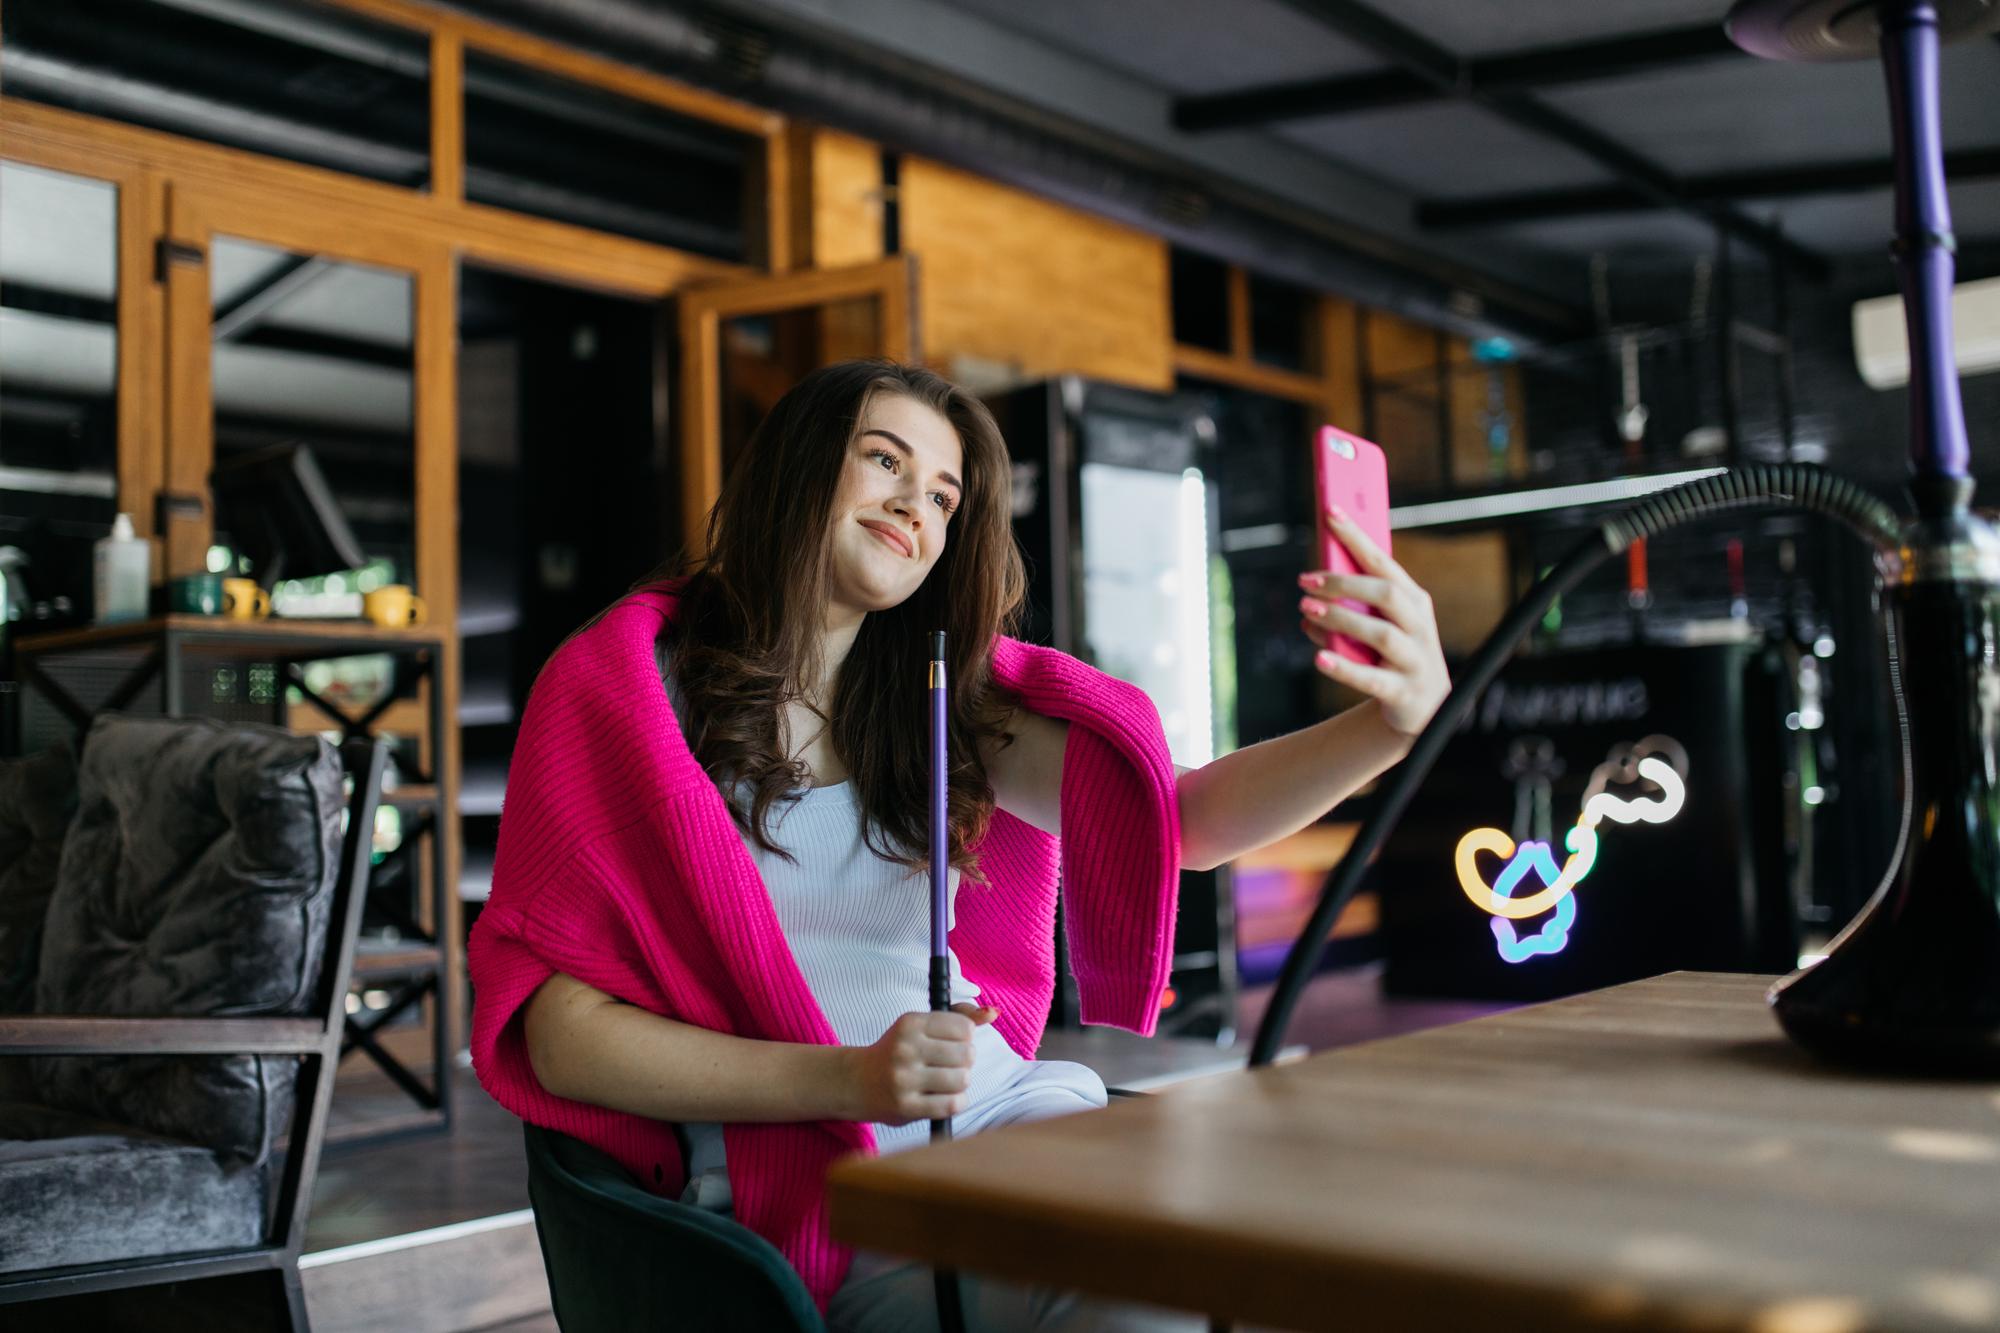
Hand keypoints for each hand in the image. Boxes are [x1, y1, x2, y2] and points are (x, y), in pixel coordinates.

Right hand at [848, 1003, 997, 1125]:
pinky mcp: (906, 1106)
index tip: (952, 1043)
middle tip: (950, 1064)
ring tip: (946, 1082)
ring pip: (962, 1079)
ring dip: (960, 1083)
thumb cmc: (897, 1051)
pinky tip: (943, 1097)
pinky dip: (955, 1102)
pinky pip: (951, 1104)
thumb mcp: (920, 1026)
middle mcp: (906, 1048)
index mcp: (910, 1023)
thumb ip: (958, 1016)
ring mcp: (905, 1079)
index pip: (964, 1027)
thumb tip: (993, 1013)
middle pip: (967, 1054)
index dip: (965, 1037)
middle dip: (965, 1061)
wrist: (856, 1082)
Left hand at [1298, 505, 1449, 737]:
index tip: (1330, 513)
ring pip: (1381, 634)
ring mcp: (1415, 660)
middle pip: (1386, 594)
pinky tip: (1319, 658)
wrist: (1424, 710)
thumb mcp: (1382, 624)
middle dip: (1344, 583)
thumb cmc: (1393, 655)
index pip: (1384, 562)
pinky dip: (1344, 668)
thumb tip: (1312, 584)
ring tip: (1306, 611)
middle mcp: (1420, 626)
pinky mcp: (1403, 692)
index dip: (1357, 537)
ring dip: (1340, 619)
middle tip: (1305, 579)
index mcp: (1414, 601)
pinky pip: (1372, 679)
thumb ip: (1356, 604)